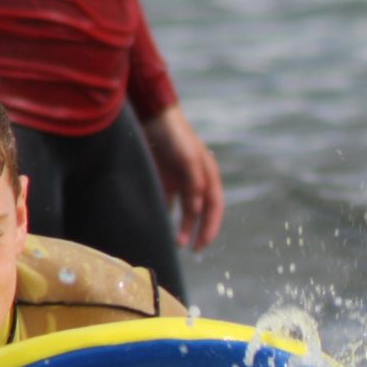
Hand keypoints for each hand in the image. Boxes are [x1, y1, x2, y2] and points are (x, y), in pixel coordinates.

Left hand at [141, 105, 224, 250]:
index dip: (210, 226)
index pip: (214, 206)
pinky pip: (169, 201)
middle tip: (194, 250)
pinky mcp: (166, 178)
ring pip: (186, 210)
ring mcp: (181, 180)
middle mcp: (197, 179)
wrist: (153, 116)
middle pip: (202, 211)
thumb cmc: (174, 135)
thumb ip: (194, 182)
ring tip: (177, 244)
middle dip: (199, 231)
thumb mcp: (187, 157)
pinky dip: (167, 214)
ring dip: (184, 227)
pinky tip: (161, 226)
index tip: (202, 243)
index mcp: (208, 175)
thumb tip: (196, 208)